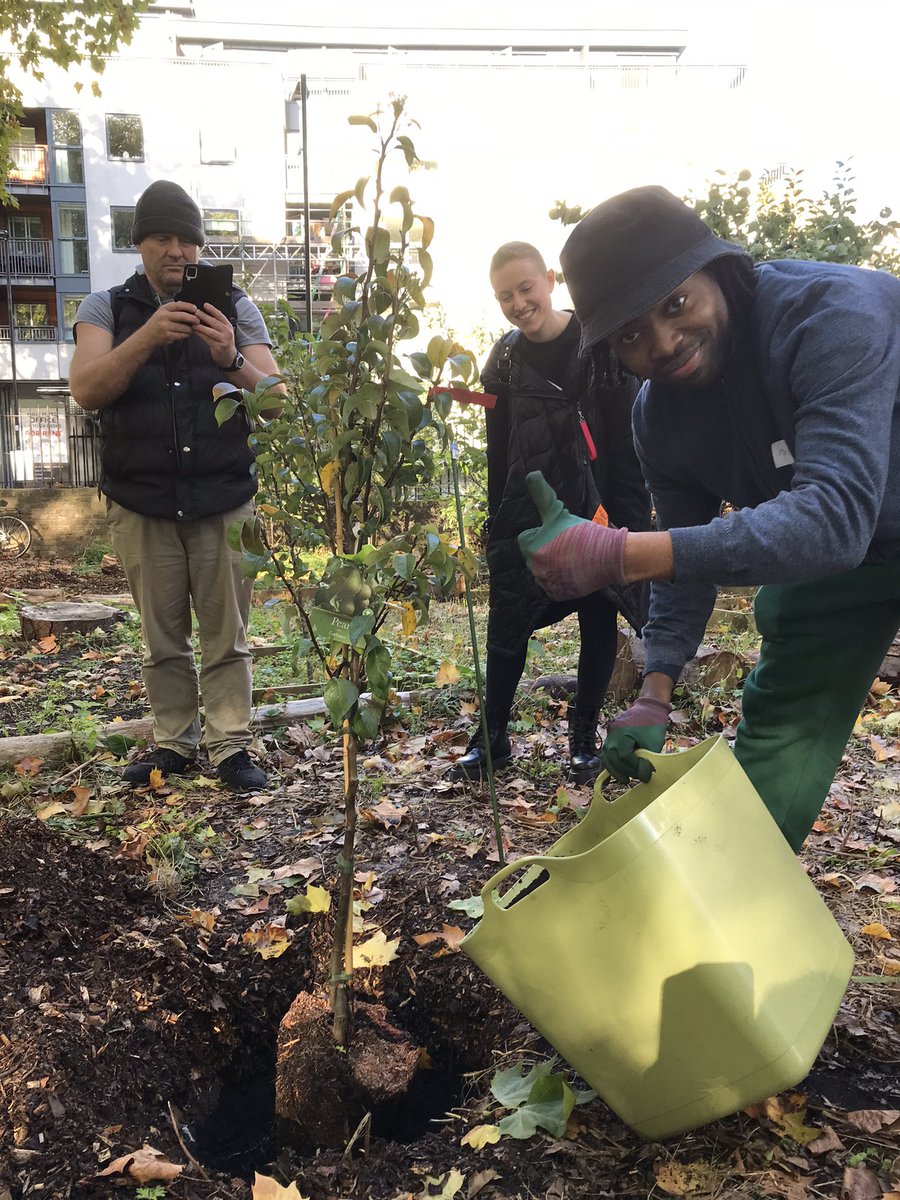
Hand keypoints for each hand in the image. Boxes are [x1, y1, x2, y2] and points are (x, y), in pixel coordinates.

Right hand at [145, 301, 198, 346]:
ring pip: (184, 327)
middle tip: (198, 320)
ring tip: (189, 330)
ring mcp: (165, 326)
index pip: (178, 305)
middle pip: (183, 316)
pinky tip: (184, 334)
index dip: (188, 306)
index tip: (195, 308)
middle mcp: (163, 316)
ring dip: (189, 329)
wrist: (147, 336)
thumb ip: (174, 309)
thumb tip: (189, 307)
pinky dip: (185, 335)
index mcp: (163, 309)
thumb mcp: (162, 312)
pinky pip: (181, 335)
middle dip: (192, 318)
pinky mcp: (167, 336)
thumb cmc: (157, 323)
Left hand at [192, 302, 238, 368]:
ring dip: (200, 326)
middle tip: (195, 311)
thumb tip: (203, 314)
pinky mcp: (219, 347)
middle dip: (204, 316)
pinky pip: (207, 339)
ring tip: (192, 322)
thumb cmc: (223, 342)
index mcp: (228, 326)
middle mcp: (227, 332)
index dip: (212, 309)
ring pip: (210, 331)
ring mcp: (223, 340)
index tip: (205, 304)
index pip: (220, 315)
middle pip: (214, 322)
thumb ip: (216, 324)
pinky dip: (200, 334)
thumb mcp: (223, 332)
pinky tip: (194, 331)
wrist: (229, 357)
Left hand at [517, 471, 628, 599]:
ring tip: (572, 557)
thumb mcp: (558, 512)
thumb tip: (530, 473)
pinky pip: (552, 584)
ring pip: (543, 570)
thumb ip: (541, 495)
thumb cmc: (582, 532)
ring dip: (552, 564)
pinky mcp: (556, 594)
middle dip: (545, 549)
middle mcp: (534, 567)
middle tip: (567, 545)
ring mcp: (545, 582)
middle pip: (533, 555)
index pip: (526, 538)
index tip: (558, 533)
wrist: (608, 556)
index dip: (541, 533)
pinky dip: (560, 579)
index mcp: (531, 547)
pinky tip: (573, 570)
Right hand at [601, 697, 670, 782]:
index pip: (624, 756)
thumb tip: (644, 775)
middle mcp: (612, 734)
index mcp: (622, 733)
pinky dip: (608, 765)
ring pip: (606, 757)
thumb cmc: (653, 724)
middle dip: (623, 771)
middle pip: (612, 758)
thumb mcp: (654, 742)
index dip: (634, 768)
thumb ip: (647, 759)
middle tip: (635, 779)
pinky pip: (606, 754)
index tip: (645, 775)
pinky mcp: (611, 737)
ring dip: (614, 770)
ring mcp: (610, 735)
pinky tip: (609, 778)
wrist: (649, 707)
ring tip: (624, 779)